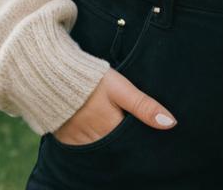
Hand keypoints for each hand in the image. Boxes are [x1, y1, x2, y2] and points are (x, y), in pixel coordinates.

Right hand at [52, 69, 175, 146]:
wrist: (52, 74)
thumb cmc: (91, 79)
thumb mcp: (121, 88)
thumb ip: (144, 106)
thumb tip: (170, 123)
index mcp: (112, 130)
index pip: (132, 143)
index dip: (139, 138)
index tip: (147, 135)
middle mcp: (96, 142)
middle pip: (116, 148)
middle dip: (125, 143)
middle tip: (128, 129)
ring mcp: (79, 143)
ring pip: (101, 149)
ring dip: (108, 142)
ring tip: (114, 130)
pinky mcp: (66, 140)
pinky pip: (83, 149)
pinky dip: (92, 143)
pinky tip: (97, 132)